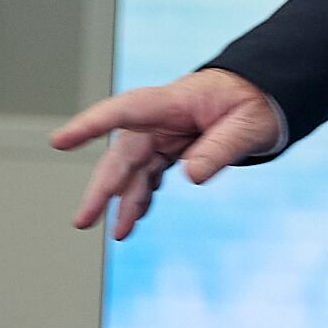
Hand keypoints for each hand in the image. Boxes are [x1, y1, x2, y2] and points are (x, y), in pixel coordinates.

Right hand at [50, 66, 282, 238]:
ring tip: (119, 232)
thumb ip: (220, 148)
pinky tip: (134, 218)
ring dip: (123, 201)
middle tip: (84, 219)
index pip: (125, 110)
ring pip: (134, 169)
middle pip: (124, 152)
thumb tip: (191, 175)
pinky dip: (141, 196)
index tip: (59, 141)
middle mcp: (163, 118)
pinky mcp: (172, 147)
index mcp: (175, 101)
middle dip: (102, 187)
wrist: (268, 95)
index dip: (90, 125)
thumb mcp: (249, 124)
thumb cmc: (258, 100)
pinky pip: (149, 174)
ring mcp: (165, 133)